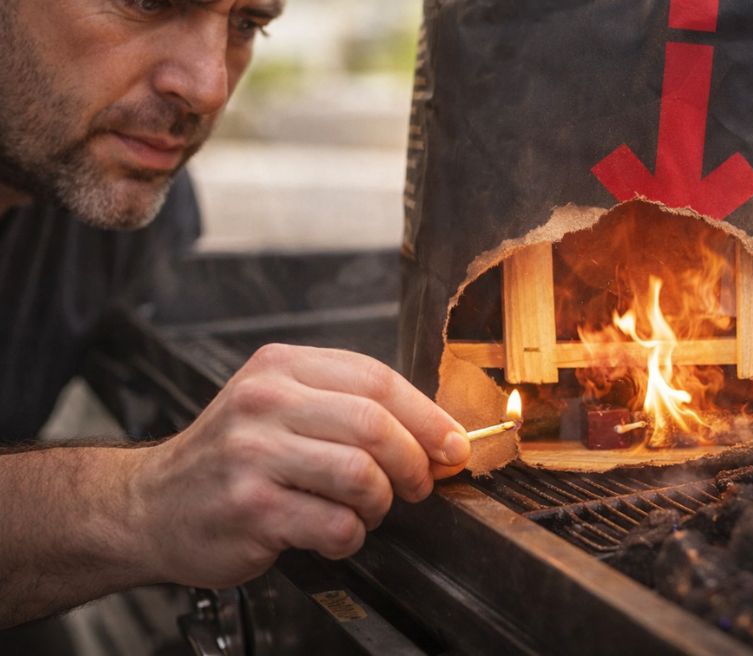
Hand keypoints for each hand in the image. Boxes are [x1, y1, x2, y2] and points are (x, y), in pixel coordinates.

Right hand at [129, 344, 469, 587]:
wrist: (149, 505)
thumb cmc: (231, 458)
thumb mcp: (282, 408)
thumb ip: (351, 409)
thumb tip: (439, 436)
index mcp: (280, 367)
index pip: (377, 379)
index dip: (428, 416)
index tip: (452, 445)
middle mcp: (264, 402)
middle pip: (375, 425)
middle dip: (413, 462)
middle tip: (418, 484)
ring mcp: (253, 455)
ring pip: (360, 474)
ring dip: (381, 502)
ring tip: (368, 509)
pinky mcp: (250, 508)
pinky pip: (334, 523)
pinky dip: (350, 535)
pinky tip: (335, 533)